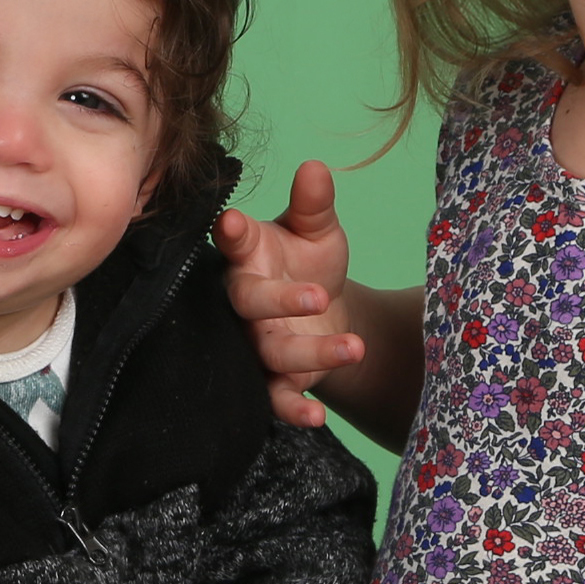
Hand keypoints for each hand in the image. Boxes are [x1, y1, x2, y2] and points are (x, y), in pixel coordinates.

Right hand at [214, 161, 359, 428]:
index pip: (232, 242)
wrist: (325, 313)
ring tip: (354, 348)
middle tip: (319, 297)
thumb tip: (316, 167)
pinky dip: (294, 410)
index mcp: (247, 255)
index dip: (231, 233)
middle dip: (280, 301)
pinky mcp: (274, 378)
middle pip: (247, 302)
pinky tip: (316, 416)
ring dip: (311, 353)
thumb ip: (314, 203)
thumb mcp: (317, 229)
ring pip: (271, 351)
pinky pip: (276, 398)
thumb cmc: (309, 261)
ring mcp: (255, 342)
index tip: (232, 223)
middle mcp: (243, 300)